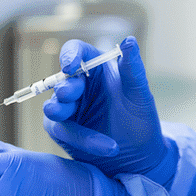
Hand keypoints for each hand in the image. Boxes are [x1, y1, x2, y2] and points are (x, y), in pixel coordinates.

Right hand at [43, 36, 177, 185]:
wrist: (140, 155)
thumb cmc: (141, 119)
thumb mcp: (139, 93)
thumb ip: (132, 68)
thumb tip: (129, 40)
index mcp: (96, 67)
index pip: (76, 51)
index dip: (69, 55)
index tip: (70, 66)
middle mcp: (79, 85)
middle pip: (61, 79)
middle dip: (65, 88)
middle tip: (68, 95)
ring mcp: (68, 108)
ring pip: (54, 106)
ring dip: (60, 111)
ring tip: (67, 115)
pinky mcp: (63, 130)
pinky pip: (62, 131)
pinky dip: (82, 139)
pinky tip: (107, 147)